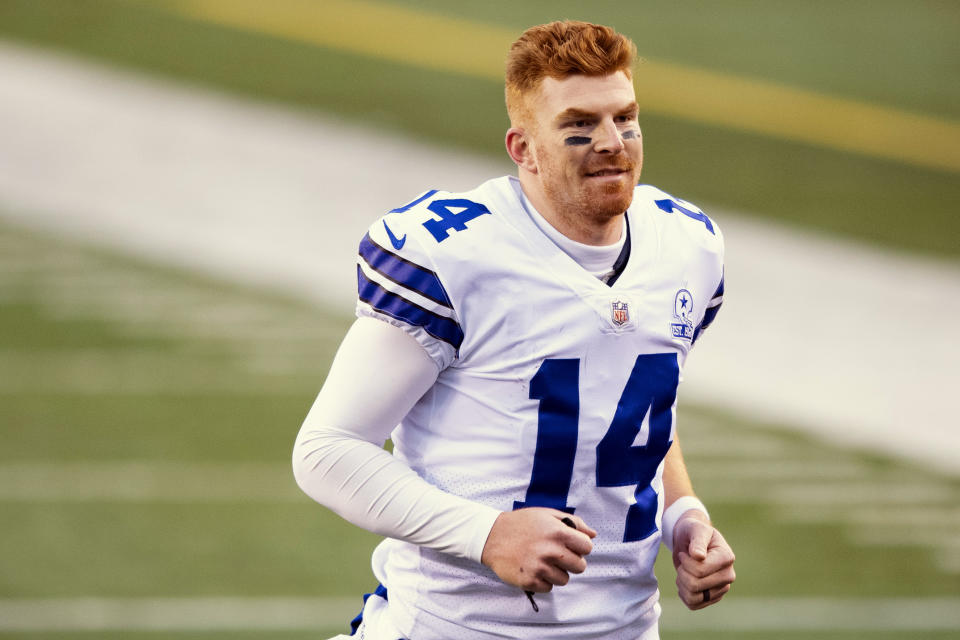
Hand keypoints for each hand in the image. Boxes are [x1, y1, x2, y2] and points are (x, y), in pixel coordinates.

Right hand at [480, 508, 595, 592]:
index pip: (587, 547)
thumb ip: (573, 523)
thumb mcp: (547, 515)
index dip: (581, 547)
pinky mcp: (529, 581)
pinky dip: (543, 581)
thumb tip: (593, 534)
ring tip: (543, 562)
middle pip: (580, 567)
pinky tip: (533, 569)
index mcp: (557, 532)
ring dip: (557, 573)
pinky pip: (548, 588)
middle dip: (572, 562)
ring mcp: (539, 567)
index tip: (571, 546)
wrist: (491, 536)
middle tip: (557, 555)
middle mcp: (550, 551)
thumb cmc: (521, 524)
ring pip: (564, 580)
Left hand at [672, 513, 735, 609]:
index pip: (700, 571)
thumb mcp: (695, 530)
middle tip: (683, 561)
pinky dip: (684, 594)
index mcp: (726, 557)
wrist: (690, 540)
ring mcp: (721, 588)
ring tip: (683, 571)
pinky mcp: (713, 597)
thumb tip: (699, 556)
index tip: (686, 552)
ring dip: (682, 584)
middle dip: (682, 572)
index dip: (686, 562)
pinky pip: (693, 605)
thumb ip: (698, 541)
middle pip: (695, 585)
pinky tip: (684, 582)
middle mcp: (728, 575)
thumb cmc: (694, 532)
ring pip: (693, 598)